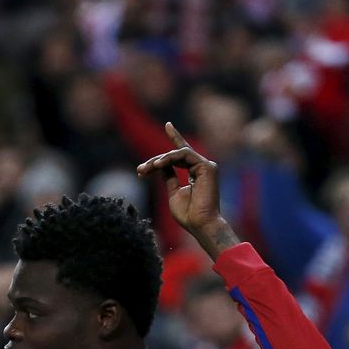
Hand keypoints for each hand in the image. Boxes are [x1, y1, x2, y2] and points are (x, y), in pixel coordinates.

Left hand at [136, 123, 238, 259]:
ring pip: (178, 153)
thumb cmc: (188, 214)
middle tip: (140, 170)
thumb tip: (161, 164)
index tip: (168, 124)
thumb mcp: (173, 192)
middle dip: (155, 160)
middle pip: (175, 154)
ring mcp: (206, 166)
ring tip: (147, 169)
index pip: (183, 152)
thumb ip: (169, 176)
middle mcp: (202, 167)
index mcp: (196, 172)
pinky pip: (184, 155)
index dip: (175, 137)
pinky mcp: (207, 166)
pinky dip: (169, 158)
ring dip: (159, 159)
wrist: (200, 224)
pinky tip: (157, 165)